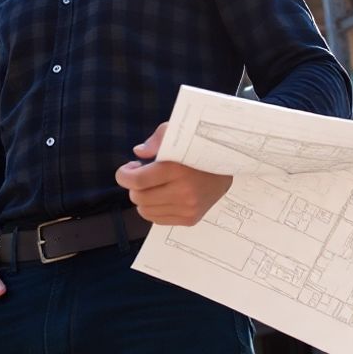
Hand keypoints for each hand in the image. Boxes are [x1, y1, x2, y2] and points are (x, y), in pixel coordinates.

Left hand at [115, 122, 232, 225]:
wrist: (229, 166)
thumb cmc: (198, 148)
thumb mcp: (178, 133)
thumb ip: (156, 140)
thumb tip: (138, 153)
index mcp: (177, 170)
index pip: (138, 181)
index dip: (124, 176)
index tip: (128, 169)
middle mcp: (183, 192)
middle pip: (138, 197)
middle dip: (133, 186)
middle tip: (140, 175)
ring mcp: (188, 208)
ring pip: (145, 211)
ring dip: (143, 198)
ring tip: (152, 186)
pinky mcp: (190, 219)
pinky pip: (157, 220)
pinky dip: (153, 209)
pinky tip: (161, 195)